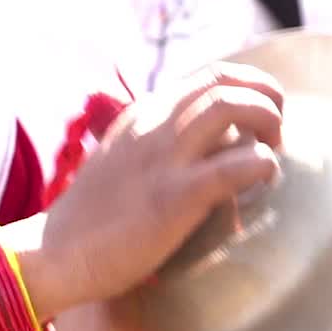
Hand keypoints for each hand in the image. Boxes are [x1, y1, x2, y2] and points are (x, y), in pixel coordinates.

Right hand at [3, 64, 284, 315]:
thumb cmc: (92, 219)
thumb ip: (157, 146)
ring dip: (268, 122)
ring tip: (273, 153)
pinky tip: (264, 182)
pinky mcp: (174, 198)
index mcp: (143, 115)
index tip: (262, 116)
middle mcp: (154, 126)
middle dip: (266, 97)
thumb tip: (206, 149)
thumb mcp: (122, 161)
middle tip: (276, 133)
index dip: (249, 87)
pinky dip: (262, 166)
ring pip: (232, 107)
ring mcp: (164, 159)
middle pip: (225, 82)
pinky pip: (234, 166)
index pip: (209, 76)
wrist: (55, 254)